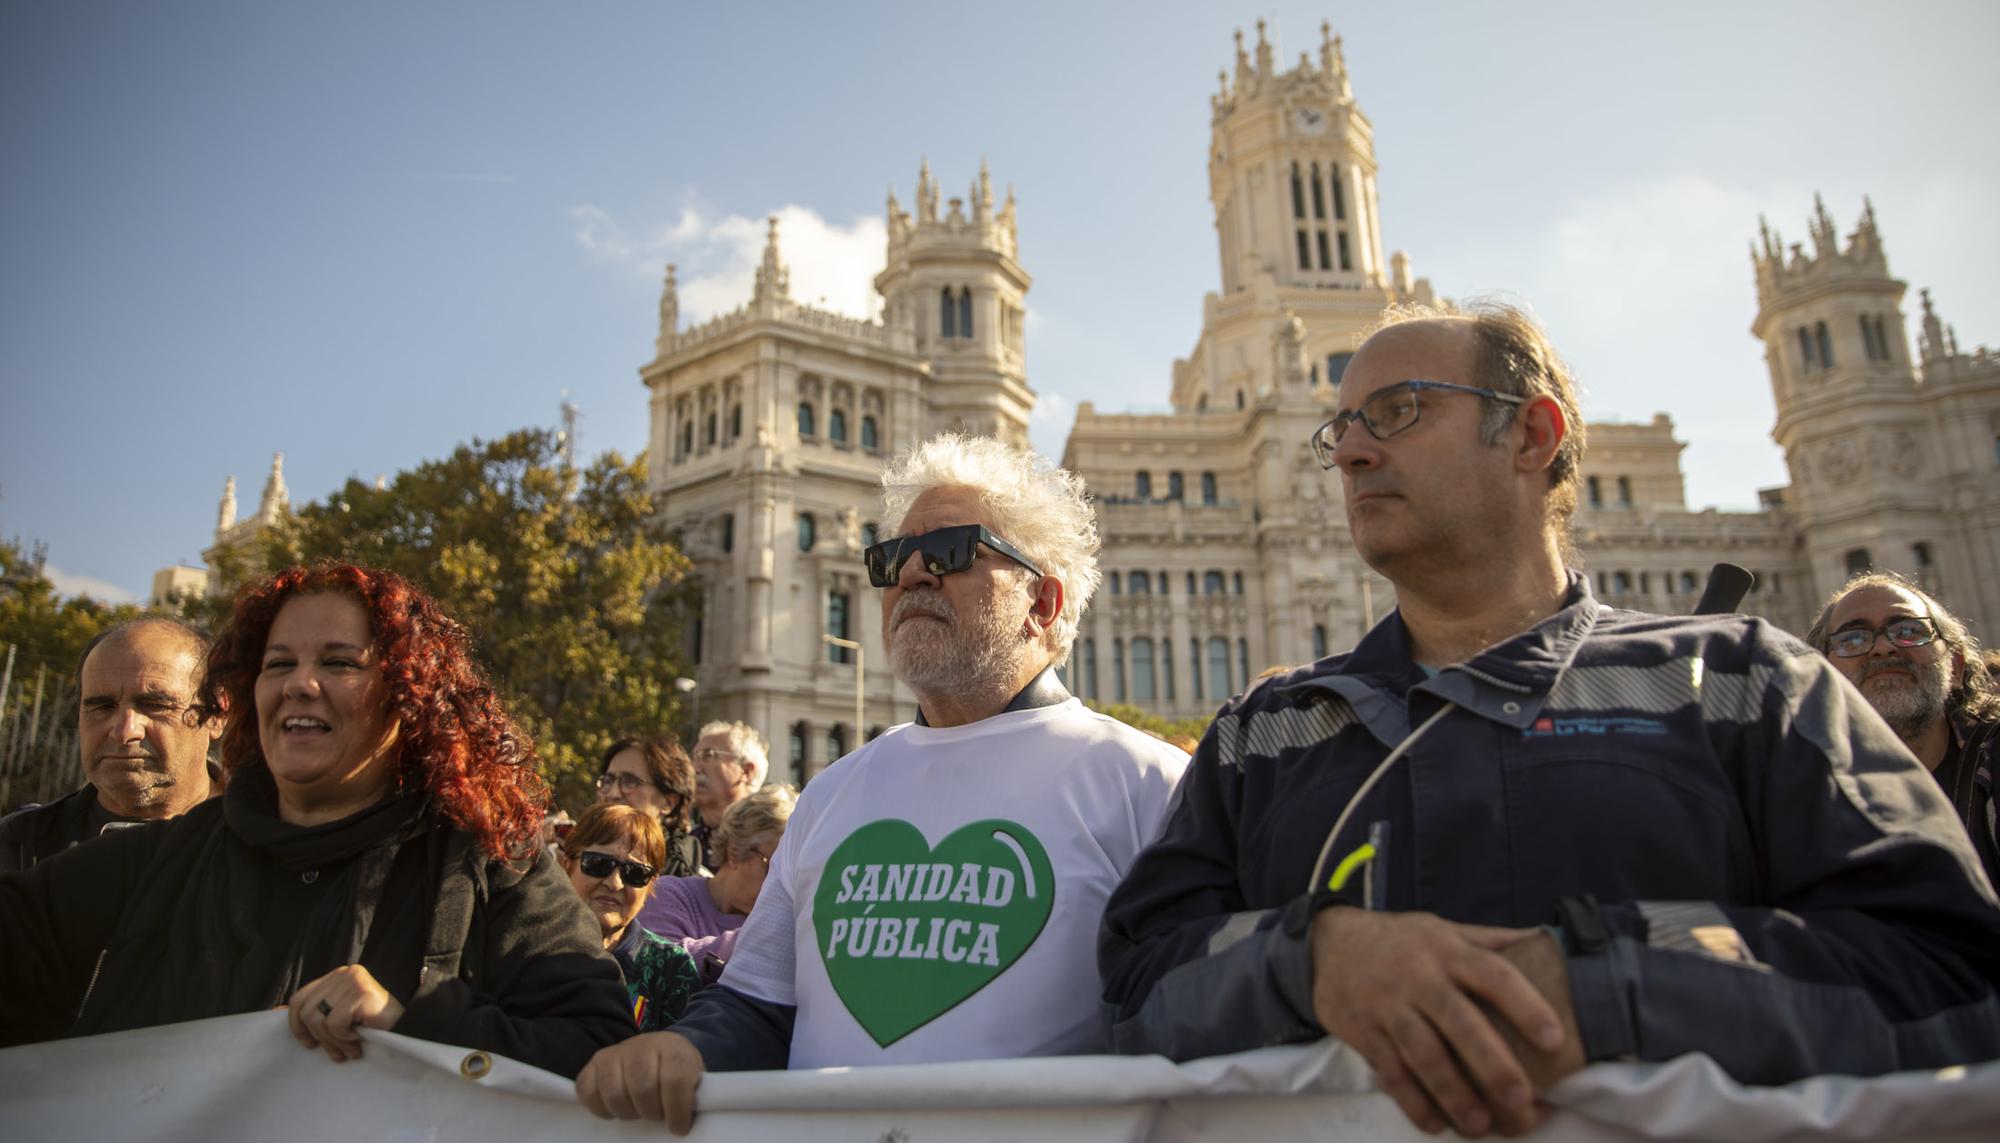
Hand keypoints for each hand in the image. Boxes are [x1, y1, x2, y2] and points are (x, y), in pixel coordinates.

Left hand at [287, 964, 405, 1062]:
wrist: (409, 1030)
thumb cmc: (374, 1027)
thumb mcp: (339, 1016)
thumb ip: (316, 1012)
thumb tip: (274, 1013)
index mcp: (337, 976)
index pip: (299, 998)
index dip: (296, 1024)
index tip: (308, 1044)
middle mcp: (344, 973)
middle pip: (306, 1010)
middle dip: (318, 1038)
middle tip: (336, 1054)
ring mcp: (353, 980)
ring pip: (319, 1019)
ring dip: (333, 1042)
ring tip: (349, 1049)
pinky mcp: (362, 992)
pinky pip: (335, 1023)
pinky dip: (345, 1038)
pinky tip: (359, 1039)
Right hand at [575, 1031, 705, 1134]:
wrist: (662, 1051)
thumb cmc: (677, 1072)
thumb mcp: (693, 1080)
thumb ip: (690, 1096)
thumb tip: (681, 1125)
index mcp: (673, 1048)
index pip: (674, 1081)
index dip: (677, 1110)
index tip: (679, 1127)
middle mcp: (643, 1044)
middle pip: (642, 1088)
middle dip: (651, 1111)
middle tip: (657, 1115)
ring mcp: (616, 1051)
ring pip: (614, 1093)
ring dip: (627, 1112)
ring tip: (638, 1111)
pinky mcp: (596, 1062)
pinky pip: (587, 1091)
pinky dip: (600, 1108)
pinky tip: (615, 1109)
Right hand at [1309, 908, 1565, 1136]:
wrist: (1329, 944)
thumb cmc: (1402, 941)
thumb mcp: (1445, 930)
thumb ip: (1492, 942)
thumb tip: (1548, 944)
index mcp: (1449, 951)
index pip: (1493, 975)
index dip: (1525, 1006)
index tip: (1554, 1039)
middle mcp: (1419, 978)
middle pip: (1459, 1023)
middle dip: (1491, 1063)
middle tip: (1521, 1099)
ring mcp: (1388, 1007)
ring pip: (1424, 1055)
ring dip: (1453, 1093)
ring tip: (1480, 1125)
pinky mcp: (1363, 1032)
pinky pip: (1390, 1072)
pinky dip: (1413, 1101)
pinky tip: (1437, 1123)